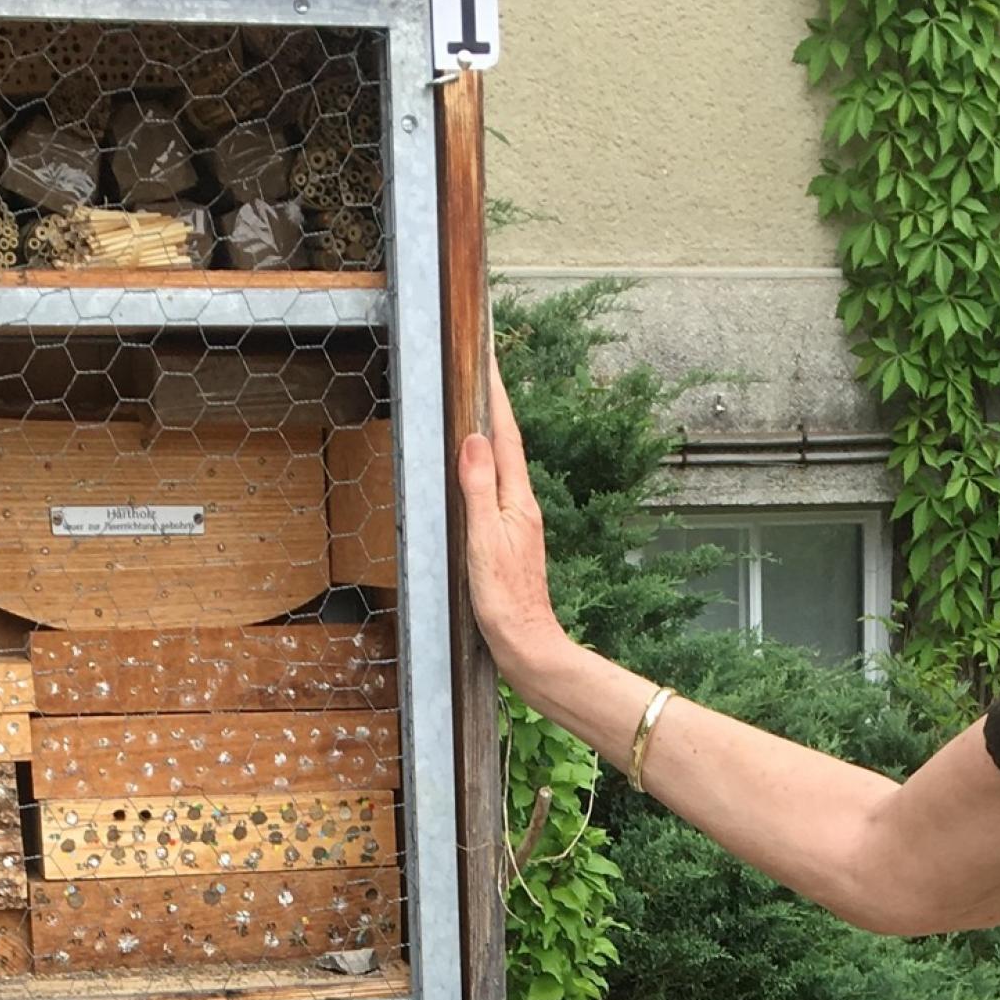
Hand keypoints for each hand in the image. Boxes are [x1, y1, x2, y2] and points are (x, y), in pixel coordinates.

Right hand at [456, 348, 574, 685]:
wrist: (524, 644)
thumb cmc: (504, 599)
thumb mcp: (484, 539)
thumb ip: (478, 487)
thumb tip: (475, 436)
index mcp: (517, 499)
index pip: (506, 433)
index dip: (497, 393)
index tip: (487, 356)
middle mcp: (521, 505)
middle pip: (506, 441)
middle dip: (494, 402)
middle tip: (479, 365)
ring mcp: (517, 521)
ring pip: (501, 463)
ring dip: (490, 430)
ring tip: (476, 401)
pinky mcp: (508, 539)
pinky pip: (494, 487)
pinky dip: (485, 463)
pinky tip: (475, 468)